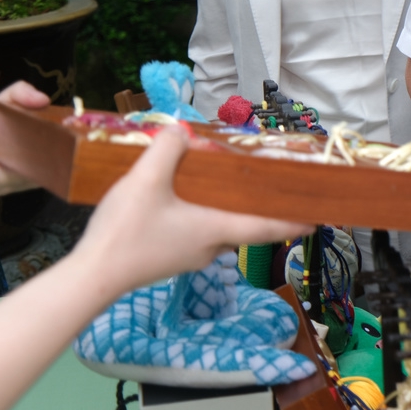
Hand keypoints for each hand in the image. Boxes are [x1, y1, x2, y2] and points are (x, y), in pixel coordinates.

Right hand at [70, 128, 311, 296]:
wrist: (91, 276)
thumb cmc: (125, 232)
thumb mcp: (146, 180)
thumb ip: (167, 149)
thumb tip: (181, 133)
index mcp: (216, 229)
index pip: (267, 228)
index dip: (294, 222)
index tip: (319, 220)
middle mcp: (210, 247)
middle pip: (246, 227)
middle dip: (262, 210)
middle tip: (275, 192)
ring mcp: (190, 256)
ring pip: (221, 231)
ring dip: (230, 212)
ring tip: (232, 189)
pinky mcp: (170, 258)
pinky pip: (198, 234)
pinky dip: (205, 216)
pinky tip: (189, 200)